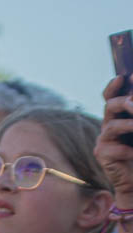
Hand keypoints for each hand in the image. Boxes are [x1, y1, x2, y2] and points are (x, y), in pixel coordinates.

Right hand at [97, 75, 132, 202]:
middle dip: (124, 102)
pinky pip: (112, 148)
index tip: (124, 77)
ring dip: (129, 125)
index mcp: (120, 115)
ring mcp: (104, 140)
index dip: (114, 86)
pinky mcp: (101, 155)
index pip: (112, 96)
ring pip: (111, 126)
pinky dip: (127, 150)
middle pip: (110, 105)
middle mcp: (109, 124)